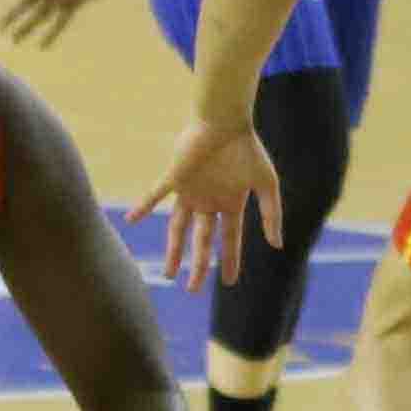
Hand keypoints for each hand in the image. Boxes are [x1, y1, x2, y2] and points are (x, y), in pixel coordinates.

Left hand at [142, 119, 280, 287]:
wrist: (227, 121)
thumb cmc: (248, 149)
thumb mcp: (267, 184)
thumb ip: (272, 214)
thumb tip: (278, 245)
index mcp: (230, 203)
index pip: (229, 239)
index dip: (229, 261)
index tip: (228, 282)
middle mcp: (209, 201)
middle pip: (201, 241)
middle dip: (199, 265)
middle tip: (192, 289)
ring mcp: (190, 191)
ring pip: (178, 227)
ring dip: (173, 250)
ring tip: (169, 274)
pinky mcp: (175, 177)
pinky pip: (156, 194)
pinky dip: (144, 206)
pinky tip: (132, 219)